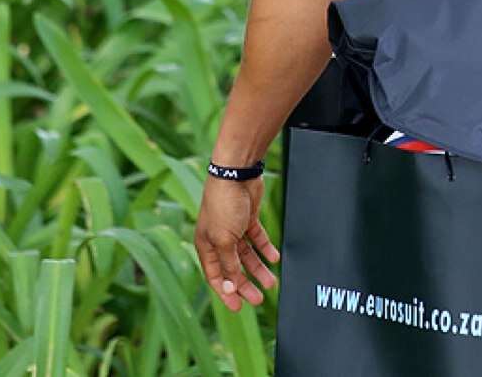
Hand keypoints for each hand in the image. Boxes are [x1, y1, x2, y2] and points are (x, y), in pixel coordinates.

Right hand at [194, 175, 280, 311]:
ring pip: (247, 255)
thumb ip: (228, 264)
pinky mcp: (248, 218)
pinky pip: (257, 238)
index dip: (226, 292)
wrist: (236, 173)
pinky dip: (266, 249)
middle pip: (234, 268)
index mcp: (206, 245)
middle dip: (246, 284)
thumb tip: (230, 287)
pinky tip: (274, 258)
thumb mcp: (224, 240)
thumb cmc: (223, 204)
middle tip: (259, 298)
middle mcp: (219, 239)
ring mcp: (234, 228)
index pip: (216, 276)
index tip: (238, 307)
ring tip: (272, 282)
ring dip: (259, 269)